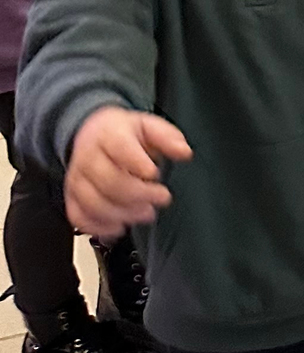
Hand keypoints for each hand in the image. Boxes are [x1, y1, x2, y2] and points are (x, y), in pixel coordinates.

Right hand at [65, 107, 191, 237]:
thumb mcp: (148, 126)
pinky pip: (79, 217)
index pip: (119, 148)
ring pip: (94, 203)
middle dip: (139, 194)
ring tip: (146, 213)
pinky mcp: (72, 197)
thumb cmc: (121, 133)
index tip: (154, 173)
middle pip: (109, 181)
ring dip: (123, 213)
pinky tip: (119, 226)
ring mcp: (78, 179)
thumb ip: (167, 137)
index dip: (137, 163)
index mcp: (108, 135)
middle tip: (161, 197)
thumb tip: (184, 152)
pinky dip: (99, 226)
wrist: (90, 134)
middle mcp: (88, 158)